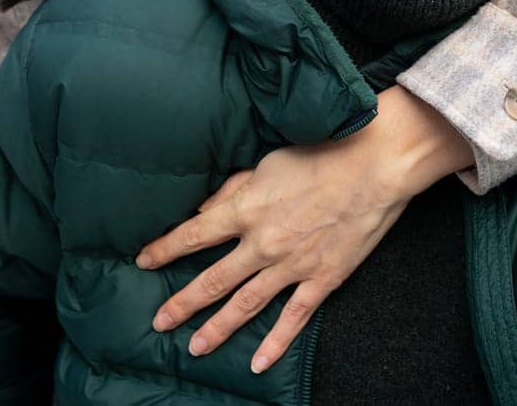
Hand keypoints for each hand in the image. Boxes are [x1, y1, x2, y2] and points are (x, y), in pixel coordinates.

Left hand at [135, 86, 472, 372]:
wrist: (374, 166)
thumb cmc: (322, 155)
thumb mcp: (267, 162)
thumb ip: (233, 188)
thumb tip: (204, 210)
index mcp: (245, 210)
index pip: (192, 235)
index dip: (164, 250)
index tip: (142, 261)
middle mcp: (261, 243)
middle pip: (211, 280)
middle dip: (181, 304)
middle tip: (159, 322)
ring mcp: (291, 266)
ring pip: (244, 305)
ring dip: (217, 329)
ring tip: (194, 348)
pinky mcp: (321, 280)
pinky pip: (293, 318)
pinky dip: (274, 343)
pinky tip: (257, 362)